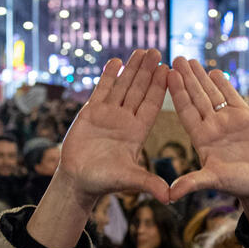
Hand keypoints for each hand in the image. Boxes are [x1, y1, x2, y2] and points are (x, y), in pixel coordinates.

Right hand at [57, 48, 169, 207]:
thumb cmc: (103, 181)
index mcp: (137, 132)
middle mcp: (125, 120)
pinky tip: (117, 61)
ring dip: (132, 68)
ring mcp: (108, 115)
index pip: (151, 105)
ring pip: (123, 87)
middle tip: (158, 51)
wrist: (78, 180)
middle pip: (139, 91)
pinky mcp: (91, 113)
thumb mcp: (128, 180)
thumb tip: (170, 197)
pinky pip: (102, 90)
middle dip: (148, 71)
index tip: (168, 71)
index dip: (159, 88)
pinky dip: (109, 76)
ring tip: (142, 50)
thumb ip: (148, 184)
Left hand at [166, 57, 248, 237]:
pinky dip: (224, 84)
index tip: (168, 75)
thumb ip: (193, 183)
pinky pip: (232, 97)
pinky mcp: (245, 117)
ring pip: (212, 94)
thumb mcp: (213, 181)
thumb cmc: (238, 184)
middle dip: (187, 78)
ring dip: (201, 77)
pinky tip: (214, 71)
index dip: (178, 92)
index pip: (186, 110)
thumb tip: (170, 195)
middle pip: (196, 97)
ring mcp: (227, 120)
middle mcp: (211, 126)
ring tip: (190, 60)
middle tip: (176, 58)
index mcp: (201, 138)